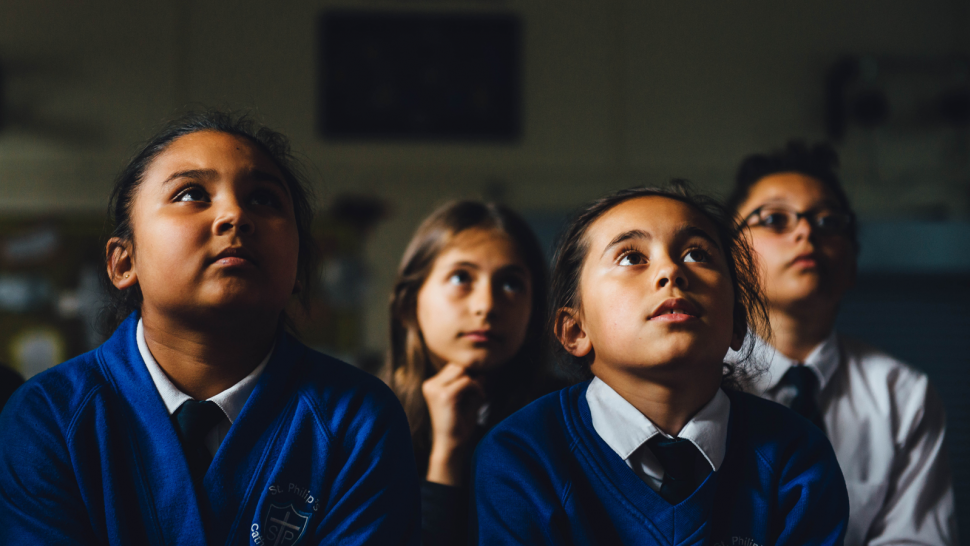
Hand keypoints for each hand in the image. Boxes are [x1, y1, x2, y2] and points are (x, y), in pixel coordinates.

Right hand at [422, 363, 485, 484]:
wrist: (451, 445)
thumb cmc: (458, 424)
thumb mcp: (466, 399)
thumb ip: (472, 384)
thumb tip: (483, 371)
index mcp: (431, 385)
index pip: (453, 366)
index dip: (468, 373)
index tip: (478, 386)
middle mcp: (430, 385)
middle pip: (457, 366)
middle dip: (471, 375)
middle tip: (479, 391)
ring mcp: (435, 389)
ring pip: (462, 370)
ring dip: (474, 381)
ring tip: (479, 395)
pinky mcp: (444, 396)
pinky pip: (467, 381)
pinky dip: (477, 388)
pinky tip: (480, 398)